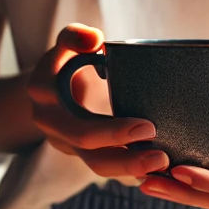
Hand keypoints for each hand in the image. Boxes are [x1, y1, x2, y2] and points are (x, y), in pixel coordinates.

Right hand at [27, 24, 169, 177]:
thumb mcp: (63, 45)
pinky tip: (156, 172)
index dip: (113, 133)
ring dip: (131, 169)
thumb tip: (95, 39)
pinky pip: (106, 165)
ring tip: (162, 164)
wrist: (45, 90)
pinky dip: (130, 170)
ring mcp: (66, 144)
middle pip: (91, 154)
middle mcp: (53, 127)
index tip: (148, 127)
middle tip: (162, 156)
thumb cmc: (63, 62)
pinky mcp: (80, 152)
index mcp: (46, 99)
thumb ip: (74, 36)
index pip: (81, 128)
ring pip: (98, 166)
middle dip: (128, 158)